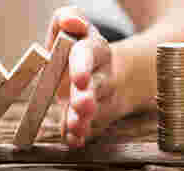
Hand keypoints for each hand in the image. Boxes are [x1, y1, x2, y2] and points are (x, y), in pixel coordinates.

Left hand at [45, 6, 119, 147]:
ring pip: (98, 110)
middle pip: (98, 85)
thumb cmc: (85, 50)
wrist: (114, 72)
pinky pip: (94, 127)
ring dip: (85, 120)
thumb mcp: (78, 29)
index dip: (84, 66)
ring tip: (76, 126)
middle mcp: (103, 74)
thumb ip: (69, 18)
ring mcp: (103, 98)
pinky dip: (82, 135)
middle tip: (82, 106)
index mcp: (96, 50)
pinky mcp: (100, 116)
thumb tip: (69, 22)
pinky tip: (73, 140)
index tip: (79, 80)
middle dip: (89, 96)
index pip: (90, 54)